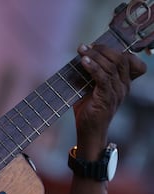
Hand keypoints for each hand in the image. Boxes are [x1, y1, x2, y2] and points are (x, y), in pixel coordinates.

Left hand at [73, 44, 145, 158]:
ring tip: (82, 50)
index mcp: (123, 83)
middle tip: (85, 46)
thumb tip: (82, 57)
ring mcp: (117, 92)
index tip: (95, 46)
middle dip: (101, 49)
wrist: (89, 131)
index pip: (127, 59)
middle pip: (119, 59)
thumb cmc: (88, 110)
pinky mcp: (107, 98)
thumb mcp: (90, 88)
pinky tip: (83, 61)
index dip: (112, 49)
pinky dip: (93, 67)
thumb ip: (91, 74)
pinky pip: (103, 78)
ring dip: (95, 55)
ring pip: (111, 66)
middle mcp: (123, 86)